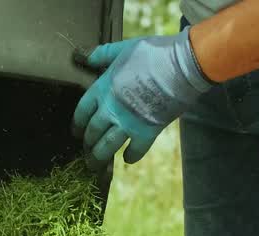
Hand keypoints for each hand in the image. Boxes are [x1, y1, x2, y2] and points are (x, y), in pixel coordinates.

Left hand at [72, 27, 213, 168]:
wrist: (182, 66)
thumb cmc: (153, 53)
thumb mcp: (124, 48)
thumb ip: (103, 54)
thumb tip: (83, 56)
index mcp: (103, 88)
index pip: (82, 111)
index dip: (77, 124)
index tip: (76, 131)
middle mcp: (111, 109)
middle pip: (92, 132)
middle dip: (87, 143)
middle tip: (86, 150)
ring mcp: (128, 123)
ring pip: (106, 146)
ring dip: (99, 157)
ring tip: (95, 164)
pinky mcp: (147, 132)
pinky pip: (135, 150)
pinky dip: (131, 157)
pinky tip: (127, 159)